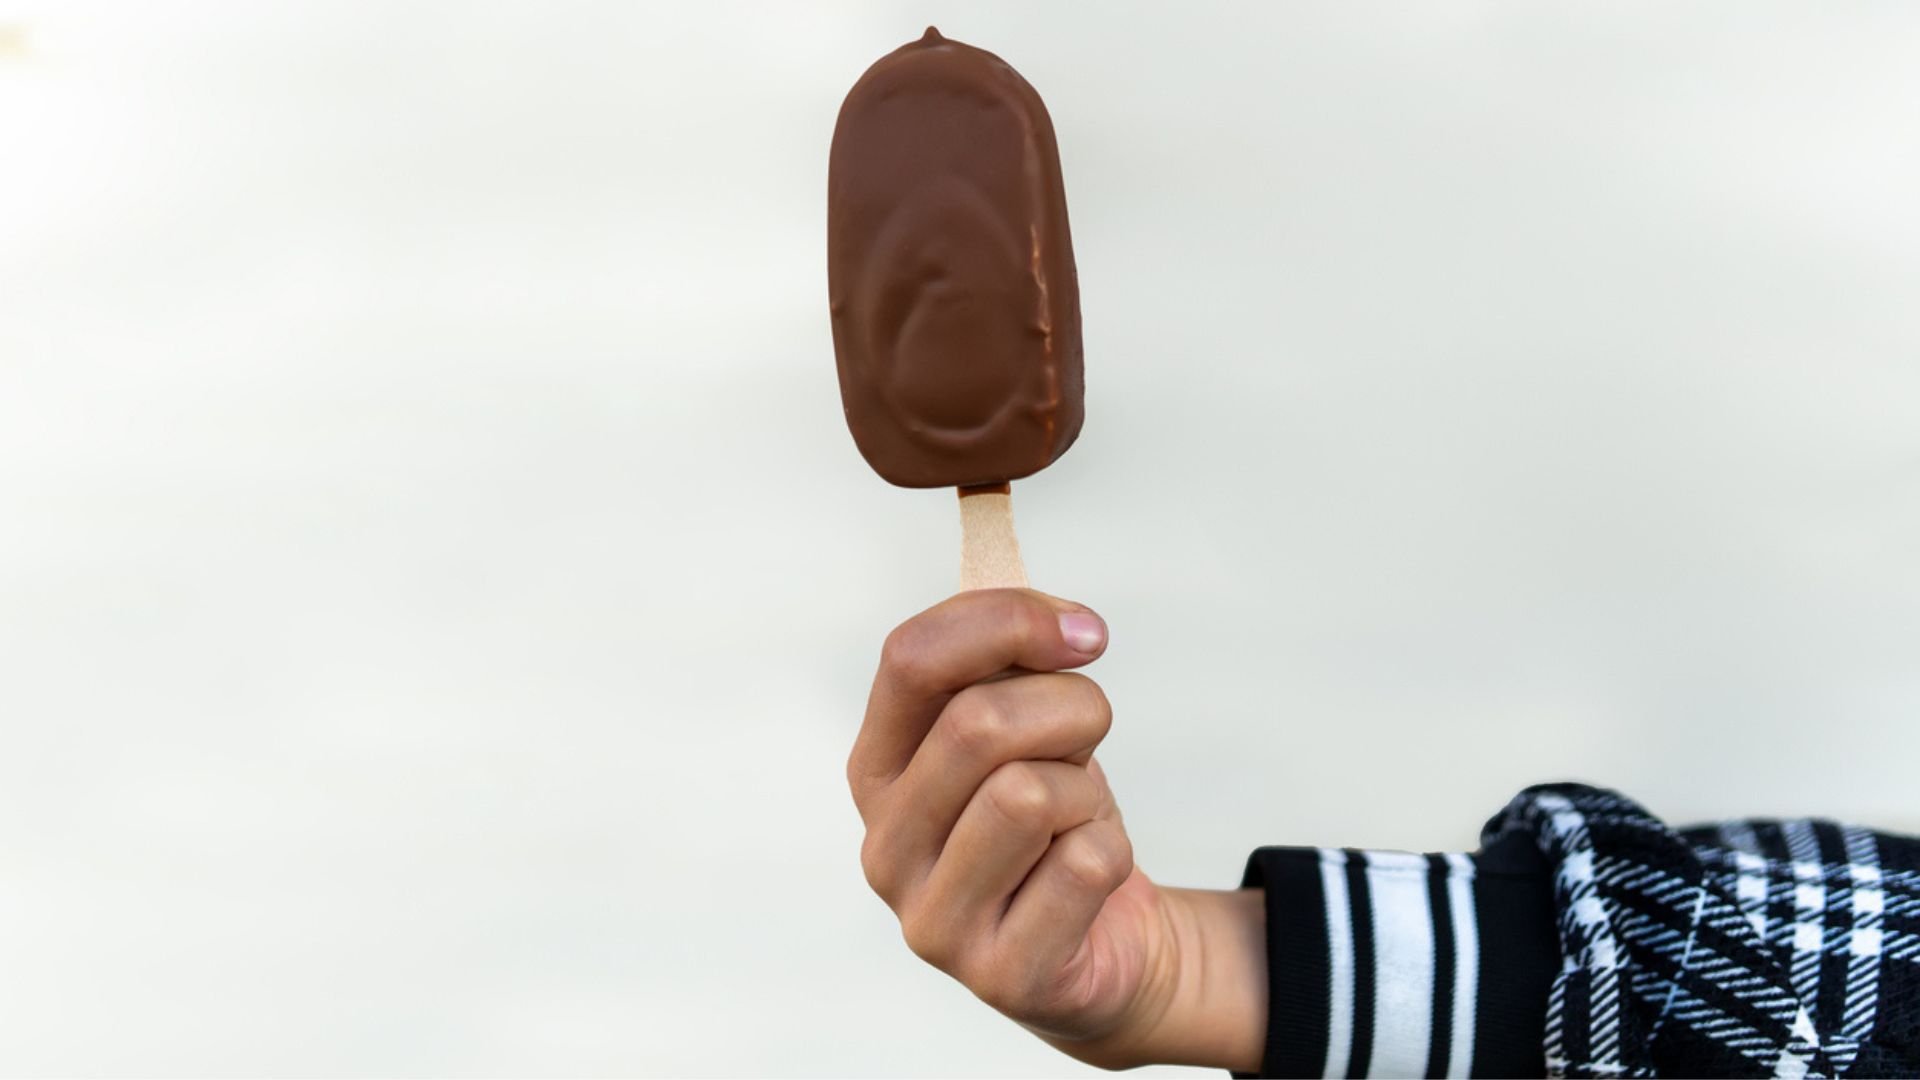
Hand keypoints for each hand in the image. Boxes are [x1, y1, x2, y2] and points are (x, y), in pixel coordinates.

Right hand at [846, 589, 1265, 1070]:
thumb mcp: (1022, 728)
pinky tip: (1087, 879)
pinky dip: (1111, 854)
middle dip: (1070, 710)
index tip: (1084, 631)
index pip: (909, 658)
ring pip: (1028, 794)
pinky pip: (1083, 866)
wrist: (1104, 943)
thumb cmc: (1053, 822)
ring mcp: (932, 921)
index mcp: (875, 768)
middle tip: (1090, 737)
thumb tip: (1058, 622)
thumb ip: (1011, 662)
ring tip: (1077, 817)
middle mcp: (884, 846)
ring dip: (1084, 792)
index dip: (1007, 621)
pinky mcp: (999, 975)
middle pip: (976, 724)